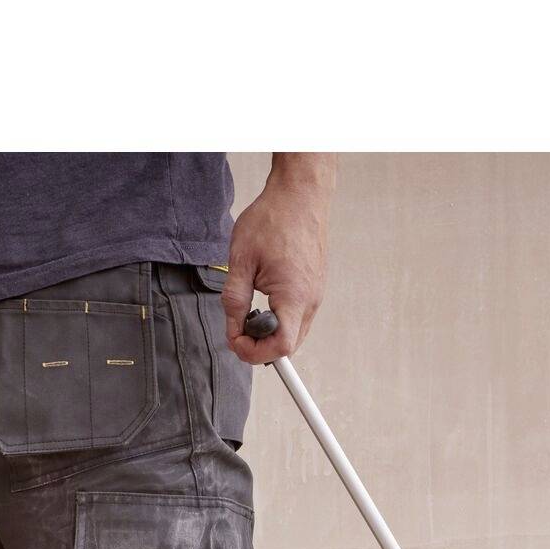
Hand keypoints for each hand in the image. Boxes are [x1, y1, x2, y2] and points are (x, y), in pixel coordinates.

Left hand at [223, 155, 335, 365]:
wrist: (300, 195)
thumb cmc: (272, 220)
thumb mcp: (241, 260)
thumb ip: (234, 300)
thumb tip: (232, 329)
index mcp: (294, 297)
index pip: (282, 348)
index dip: (255, 353)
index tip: (236, 339)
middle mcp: (311, 301)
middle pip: (289, 346)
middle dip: (260, 345)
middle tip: (238, 326)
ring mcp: (316, 295)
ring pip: (294, 333)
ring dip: (269, 331)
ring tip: (250, 308)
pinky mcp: (315, 288)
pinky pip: (298, 316)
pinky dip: (279, 318)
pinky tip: (264, 297)